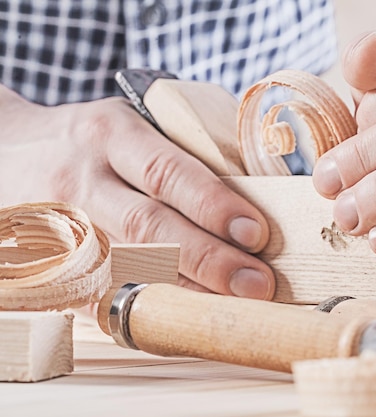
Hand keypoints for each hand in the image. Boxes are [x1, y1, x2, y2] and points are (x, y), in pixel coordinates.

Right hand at [0, 87, 274, 298]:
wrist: (1, 150)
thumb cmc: (86, 141)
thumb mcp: (125, 126)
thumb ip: (175, 156)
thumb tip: (249, 200)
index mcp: (109, 135)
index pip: (168, 172)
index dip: (214, 206)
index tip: (257, 233)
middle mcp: (81, 180)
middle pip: (149, 226)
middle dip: (209, 259)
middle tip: (257, 284)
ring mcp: (60, 227)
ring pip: (126, 268)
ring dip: (183, 293)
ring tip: (230, 307)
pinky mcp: (46, 264)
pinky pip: (96, 296)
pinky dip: (141, 311)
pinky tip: (181, 321)